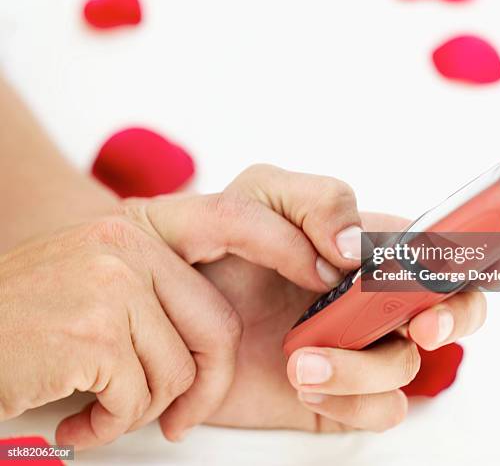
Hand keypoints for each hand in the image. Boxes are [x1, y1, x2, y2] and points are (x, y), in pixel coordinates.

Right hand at [0, 191, 342, 447]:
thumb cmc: (35, 318)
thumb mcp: (107, 277)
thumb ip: (167, 283)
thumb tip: (228, 321)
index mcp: (141, 225)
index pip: (237, 217)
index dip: (288, 244)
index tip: (322, 272)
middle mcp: (127, 241)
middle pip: (217, 321)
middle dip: (207, 382)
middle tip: (179, 414)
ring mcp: (109, 280)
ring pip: (179, 367)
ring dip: (146, 406)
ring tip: (101, 405)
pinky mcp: (91, 329)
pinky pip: (140, 395)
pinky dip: (112, 424)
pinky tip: (77, 418)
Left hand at [195, 165, 487, 431]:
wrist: (174, 307)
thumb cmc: (222, 244)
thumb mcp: (261, 194)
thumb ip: (317, 202)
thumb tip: (361, 247)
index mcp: (371, 248)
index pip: (446, 250)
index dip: (475, 258)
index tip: (479, 268)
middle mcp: (377, 298)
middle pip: (454, 310)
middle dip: (452, 319)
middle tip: (419, 325)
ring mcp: (363, 346)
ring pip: (410, 366)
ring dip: (364, 365)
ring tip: (301, 357)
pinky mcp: (343, 393)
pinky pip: (380, 408)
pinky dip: (350, 399)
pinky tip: (305, 381)